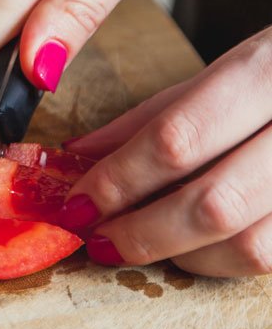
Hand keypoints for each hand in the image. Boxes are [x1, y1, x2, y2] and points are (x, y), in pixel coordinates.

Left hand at [59, 28, 271, 276]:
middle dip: (142, 232)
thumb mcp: (233, 66)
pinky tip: (196, 250)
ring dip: (183, 257)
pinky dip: (228, 262)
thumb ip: (155, 113)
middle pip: (214, 203)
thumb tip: (78, 157)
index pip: (177, 138)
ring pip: (253, 247)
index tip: (76, 204)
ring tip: (140, 246)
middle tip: (98, 241)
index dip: (117, 181)